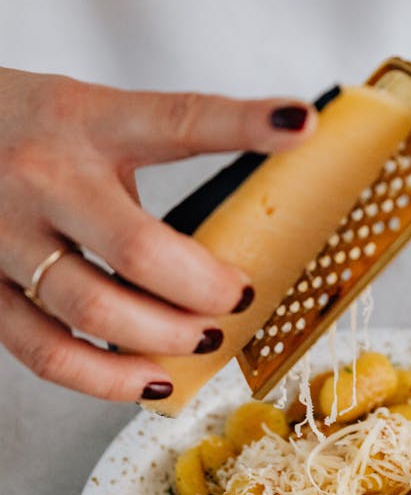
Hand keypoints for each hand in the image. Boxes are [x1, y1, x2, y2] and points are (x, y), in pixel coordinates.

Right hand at [0, 68, 314, 399]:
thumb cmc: (20, 126)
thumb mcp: (86, 112)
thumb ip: (149, 145)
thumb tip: (246, 184)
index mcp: (84, 122)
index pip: (176, 120)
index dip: (243, 123)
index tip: (298, 124)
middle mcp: (45, 179)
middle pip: (140, 251)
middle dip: (204, 289)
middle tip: (236, 298)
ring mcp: (9, 238)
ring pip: (95, 312)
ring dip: (164, 338)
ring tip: (202, 339)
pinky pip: (46, 353)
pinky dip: (104, 380)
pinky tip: (147, 382)